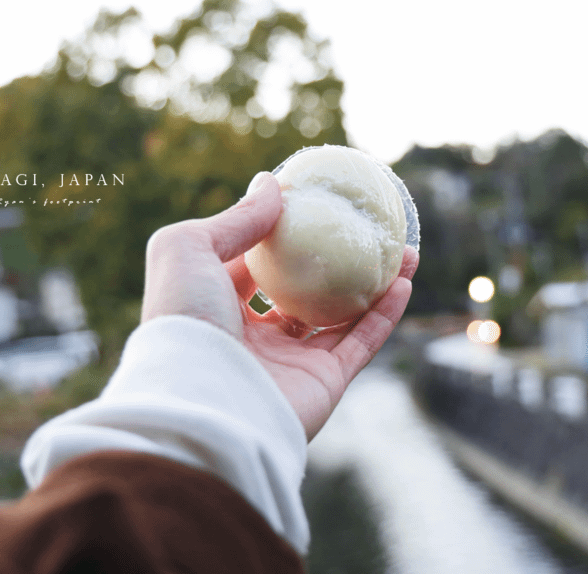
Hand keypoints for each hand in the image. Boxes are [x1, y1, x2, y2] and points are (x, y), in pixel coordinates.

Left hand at [142, 171, 417, 439]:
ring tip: (402, 252)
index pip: (254, 266)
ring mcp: (289, 362)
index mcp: (215, 306)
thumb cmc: (184, 319)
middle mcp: (252, 336)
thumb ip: (235, 217)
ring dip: (374, 284)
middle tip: (365, 231)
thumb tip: (271, 183)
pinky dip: (384, 315)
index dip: (282, 236)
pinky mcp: (321, 384)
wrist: (201, 405)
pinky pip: (360, 343)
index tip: (312, 207)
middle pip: (304, 290)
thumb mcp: (189, 249)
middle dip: (336, 261)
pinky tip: (404, 282)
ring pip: (340, 316)